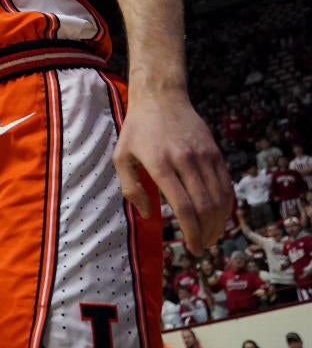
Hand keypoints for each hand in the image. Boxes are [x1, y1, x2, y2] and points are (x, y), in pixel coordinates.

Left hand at [113, 90, 232, 253]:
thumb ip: (130, 188)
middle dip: (207, 233)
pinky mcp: (215, 153)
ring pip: (220, 198)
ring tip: (211, 237)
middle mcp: (186, 161)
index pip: (184, 207)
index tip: (192, 248)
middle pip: (205, 207)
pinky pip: (226, 185)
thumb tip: (148, 215)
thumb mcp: (121, 157)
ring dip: (219, 223)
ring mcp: (204, 156)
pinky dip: (226, 206)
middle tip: (202, 247)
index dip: (191, 232)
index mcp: (160, 165)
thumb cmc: (137, 131)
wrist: (161, 98)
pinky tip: (219, 217)